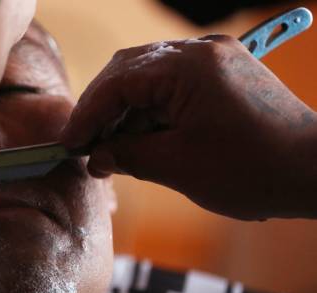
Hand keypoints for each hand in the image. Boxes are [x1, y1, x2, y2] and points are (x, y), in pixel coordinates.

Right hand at [62, 36, 316, 219]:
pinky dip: (150, 111)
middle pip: (129, 71)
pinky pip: (172, 85)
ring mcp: (214, 60)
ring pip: (148, 78)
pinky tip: (140, 138)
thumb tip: (96, 158)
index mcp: (189, 66)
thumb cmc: (252, 169)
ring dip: (125, 112)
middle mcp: (200, 52)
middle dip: (102, 109)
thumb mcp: (178, 166)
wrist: (315, 171)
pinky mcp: (222, 75)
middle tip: (84, 144)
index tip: (69, 144)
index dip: (88, 114)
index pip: (118, 82)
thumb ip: (128, 156)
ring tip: (111, 149)